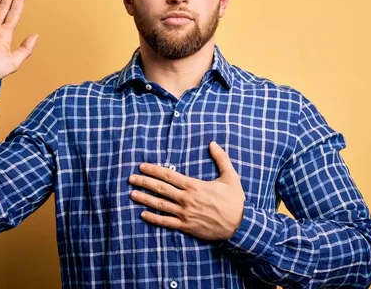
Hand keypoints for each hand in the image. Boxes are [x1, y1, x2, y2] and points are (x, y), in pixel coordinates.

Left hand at [128, 141, 245, 240]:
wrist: (240, 225)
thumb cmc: (235, 201)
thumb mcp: (231, 176)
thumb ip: (221, 159)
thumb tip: (213, 143)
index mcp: (194, 186)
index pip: (169, 176)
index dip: (154, 170)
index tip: (142, 166)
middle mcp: (186, 199)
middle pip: (160, 189)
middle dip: (144, 182)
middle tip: (131, 178)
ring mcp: (184, 213)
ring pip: (160, 205)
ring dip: (145, 199)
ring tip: (132, 194)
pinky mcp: (186, 226)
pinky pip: (166, 222)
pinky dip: (154, 219)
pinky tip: (143, 215)